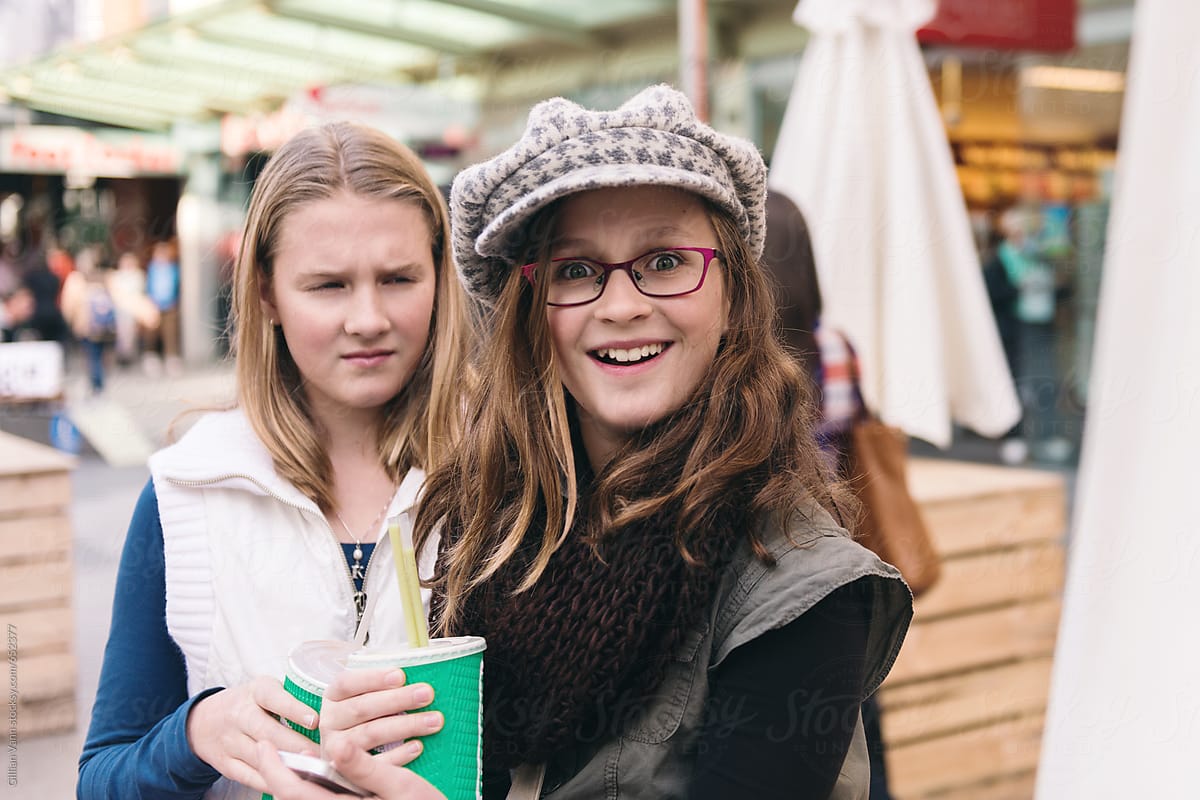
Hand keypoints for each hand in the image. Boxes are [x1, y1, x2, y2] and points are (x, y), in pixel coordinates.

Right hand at [186, 676, 320, 791]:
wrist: (203, 721)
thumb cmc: (248, 703)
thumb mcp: (265, 689)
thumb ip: (290, 699)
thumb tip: (328, 712)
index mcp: (255, 691)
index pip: (274, 698)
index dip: (294, 710)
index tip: (315, 721)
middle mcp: (240, 715)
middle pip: (270, 733)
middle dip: (298, 745)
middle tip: (323, 753)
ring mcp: (230, 741)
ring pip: (261, 757)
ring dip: (288, 765)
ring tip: (313, 770)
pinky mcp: (226, 764)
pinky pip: (250, 776)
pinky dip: (272, 781)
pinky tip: (291, 781)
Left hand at [257, 740, 445, 799]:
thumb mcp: (401, 785)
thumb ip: (365, 767)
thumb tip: (336, 743)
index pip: (292, 791)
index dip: (273, 768)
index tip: (265, 745)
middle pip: (292, 798)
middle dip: (276, 773)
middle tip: (270, 746)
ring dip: (293, 780)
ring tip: (291, 758)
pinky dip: (310, 787)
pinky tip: (319, 773)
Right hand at [318, 668, 441, 766]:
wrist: (348, 757)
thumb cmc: (367, 715)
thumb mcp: (366, 696)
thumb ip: (385, 685)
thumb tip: (416, 670)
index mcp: (332, 697)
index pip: (347, 683)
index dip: (373, 678)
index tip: (401, 675)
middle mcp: (329, 722)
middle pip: (362, 708)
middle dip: (397, 700)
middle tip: (427, 693)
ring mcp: (336, 748)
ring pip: (370, 734)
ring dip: (405, 725)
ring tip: (434, 720)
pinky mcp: (348, 773)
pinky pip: (375, 763)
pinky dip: (397, 755)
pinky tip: (418, 746)